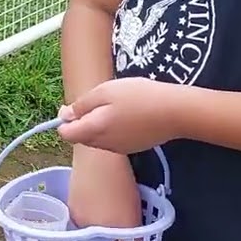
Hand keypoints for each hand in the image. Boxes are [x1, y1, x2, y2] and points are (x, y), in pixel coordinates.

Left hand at [57, 77, 189, 153]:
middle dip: (83, 121)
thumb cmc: (139, 97)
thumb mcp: (105, 91)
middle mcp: (104, 144)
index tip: (75, 105)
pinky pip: (113, 140)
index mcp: (94, 130)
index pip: (66, 134)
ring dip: (98, 124)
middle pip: (81, 136)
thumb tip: (65, 116)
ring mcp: (119, 148)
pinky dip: (113, 129)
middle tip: (99, 100)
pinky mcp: (133, 148)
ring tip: (116, 105)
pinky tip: (128, 115)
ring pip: (97, 138)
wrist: (175, 112)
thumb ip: (82, 105)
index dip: (65, 119)